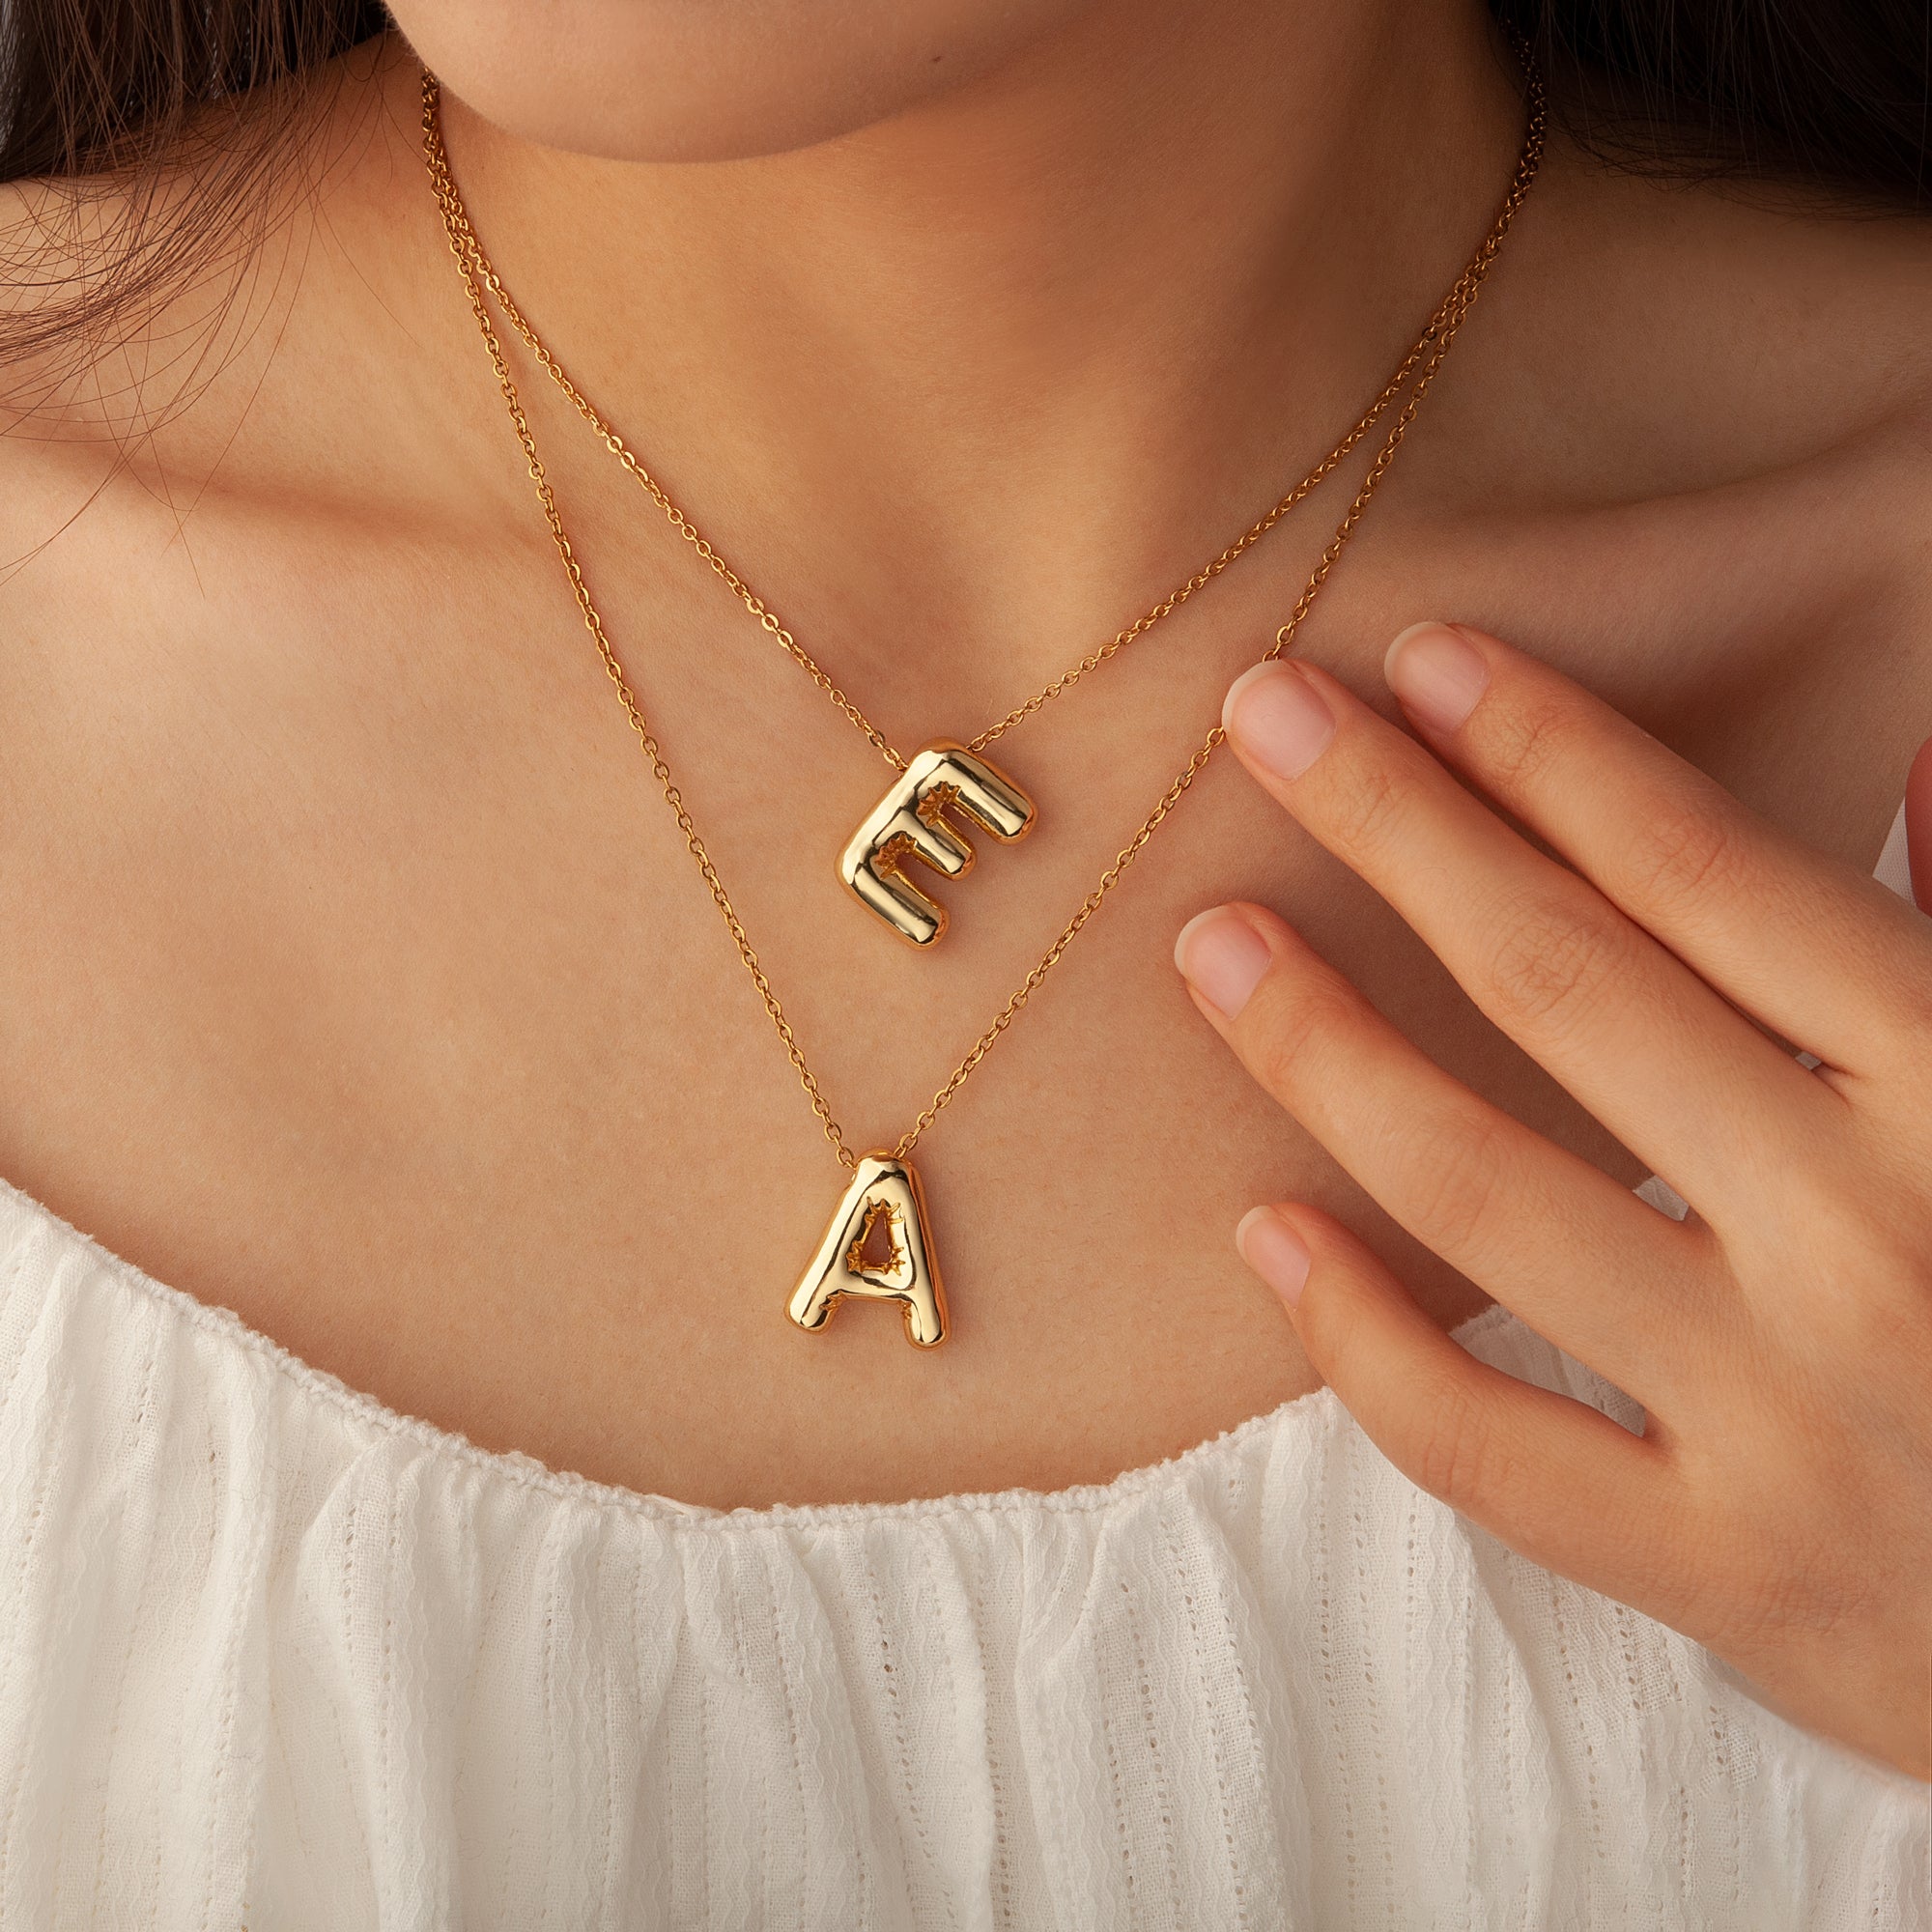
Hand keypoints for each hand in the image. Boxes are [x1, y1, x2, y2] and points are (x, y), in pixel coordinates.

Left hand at [1173, 622, 1931, 1778]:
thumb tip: (1915, 756)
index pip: (1711, 876)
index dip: (1553, 749)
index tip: (1425, 658)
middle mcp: (1863, 1237)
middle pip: (1567, 990)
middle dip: (1403, 830)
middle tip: (1262, 717)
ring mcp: (1780, 1416)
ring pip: (1485, 1198)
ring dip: (1326, 1049)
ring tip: (1210, 943)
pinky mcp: (1723, 1569)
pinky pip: (1490, 1448)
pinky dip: (1362, 1341)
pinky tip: (1261, 1231)